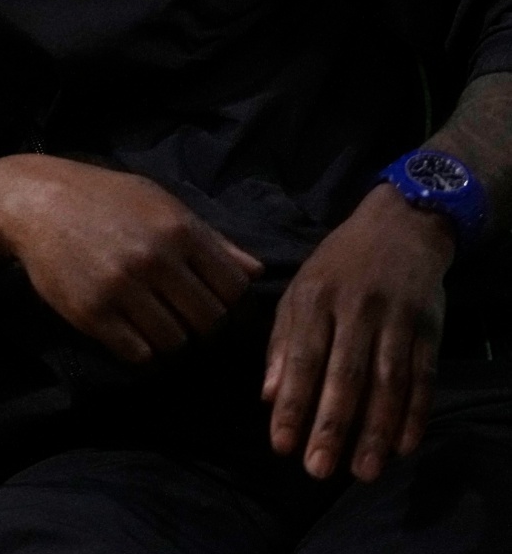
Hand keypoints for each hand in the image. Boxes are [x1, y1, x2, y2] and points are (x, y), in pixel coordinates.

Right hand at [0, 156, 263, 363]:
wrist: (34, 201)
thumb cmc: (103, 198)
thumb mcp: (160, 202)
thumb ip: (209, 238)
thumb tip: (256, 271)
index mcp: (178, 230)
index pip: (235, 288)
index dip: (228, 299)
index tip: (209, 297)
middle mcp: (155, 260)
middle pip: (209, 320)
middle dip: (200, 322)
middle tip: (180, 313)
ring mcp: (122, 288)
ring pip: (176, 341)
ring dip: (170, 338)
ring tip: (153, 321)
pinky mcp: (93, 313)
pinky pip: (138, 353)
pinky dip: (140, 348)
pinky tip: (129, 331)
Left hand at [263, 184, 452, 480]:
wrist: (401, 226)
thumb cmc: (338, 266)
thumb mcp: (299, 291)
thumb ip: (283, 343)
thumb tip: (267, 395)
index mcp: (315, 298)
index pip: (302, 359)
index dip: (292, 403)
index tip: (280, 445)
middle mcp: (356, 309)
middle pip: (344, 375)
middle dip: (331, 425)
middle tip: (319, 469)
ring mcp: (397, 319)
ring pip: (387, 382)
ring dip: (376, 430)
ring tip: (364, 471)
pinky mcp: (430, 327)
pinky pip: (424, 377)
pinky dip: (416, 413)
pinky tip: (404, 445)